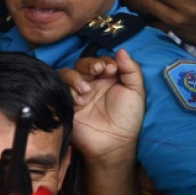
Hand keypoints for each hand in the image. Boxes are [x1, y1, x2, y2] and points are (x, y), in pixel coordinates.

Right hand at [60, 49, 145, 194]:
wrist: (113, 144)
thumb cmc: (127, 119)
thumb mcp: (136, 92)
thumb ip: (131, 70)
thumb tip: (121, 50)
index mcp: (108, 79)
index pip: (101, 60)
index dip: (104, 61)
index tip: (110, 69)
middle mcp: (91, 83)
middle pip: (82, 63)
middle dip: (89, 64)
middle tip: (98, 71)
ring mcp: (77, 93)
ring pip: (68, 73)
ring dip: (77, 77)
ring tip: (87, 90)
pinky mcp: (66, 103)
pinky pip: (60, 88)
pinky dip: (68, 89)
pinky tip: (79, 99)